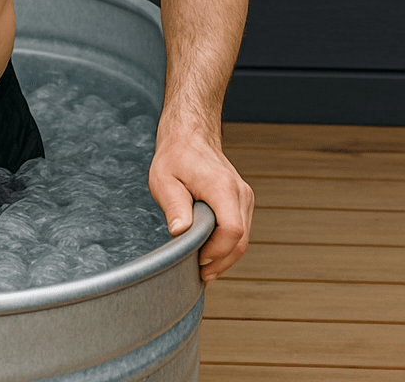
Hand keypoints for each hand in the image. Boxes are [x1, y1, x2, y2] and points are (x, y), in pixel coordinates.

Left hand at [148, 130, 253, 283]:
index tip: (197, 260)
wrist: (190, 136)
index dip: (216, 252)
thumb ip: (174, 206)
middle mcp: (240, 192)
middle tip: (199, 274)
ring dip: (224, 256)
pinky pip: (240, 229)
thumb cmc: (175, 157)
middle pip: (241, 240)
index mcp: (221, 187)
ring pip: (243, 238)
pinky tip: (210, 253)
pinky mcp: (243, 201)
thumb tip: (180, 233)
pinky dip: (227, 244)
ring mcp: (245, 197)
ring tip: (202, 267)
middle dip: (220, 261)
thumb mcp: (164, 180)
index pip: (232, 231)